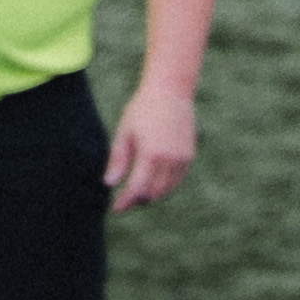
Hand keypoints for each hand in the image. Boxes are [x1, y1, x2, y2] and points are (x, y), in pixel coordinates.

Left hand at [106, 81, 196, 211]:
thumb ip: (118, 160)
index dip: (125, 202)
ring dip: (151, 196)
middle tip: (124, 202)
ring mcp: (182, 157)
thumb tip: (109, 184)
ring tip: (136, 194)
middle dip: (137, 201)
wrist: (171, 90)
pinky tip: (151, 183)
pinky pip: (176, 180)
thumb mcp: (124, 133)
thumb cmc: (142, 110)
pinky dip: (164, 186)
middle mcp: (170, 158)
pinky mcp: (189, 155)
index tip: (115, 208)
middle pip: (153, 193)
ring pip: (166, 189)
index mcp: (151, 154)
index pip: (137, 189)